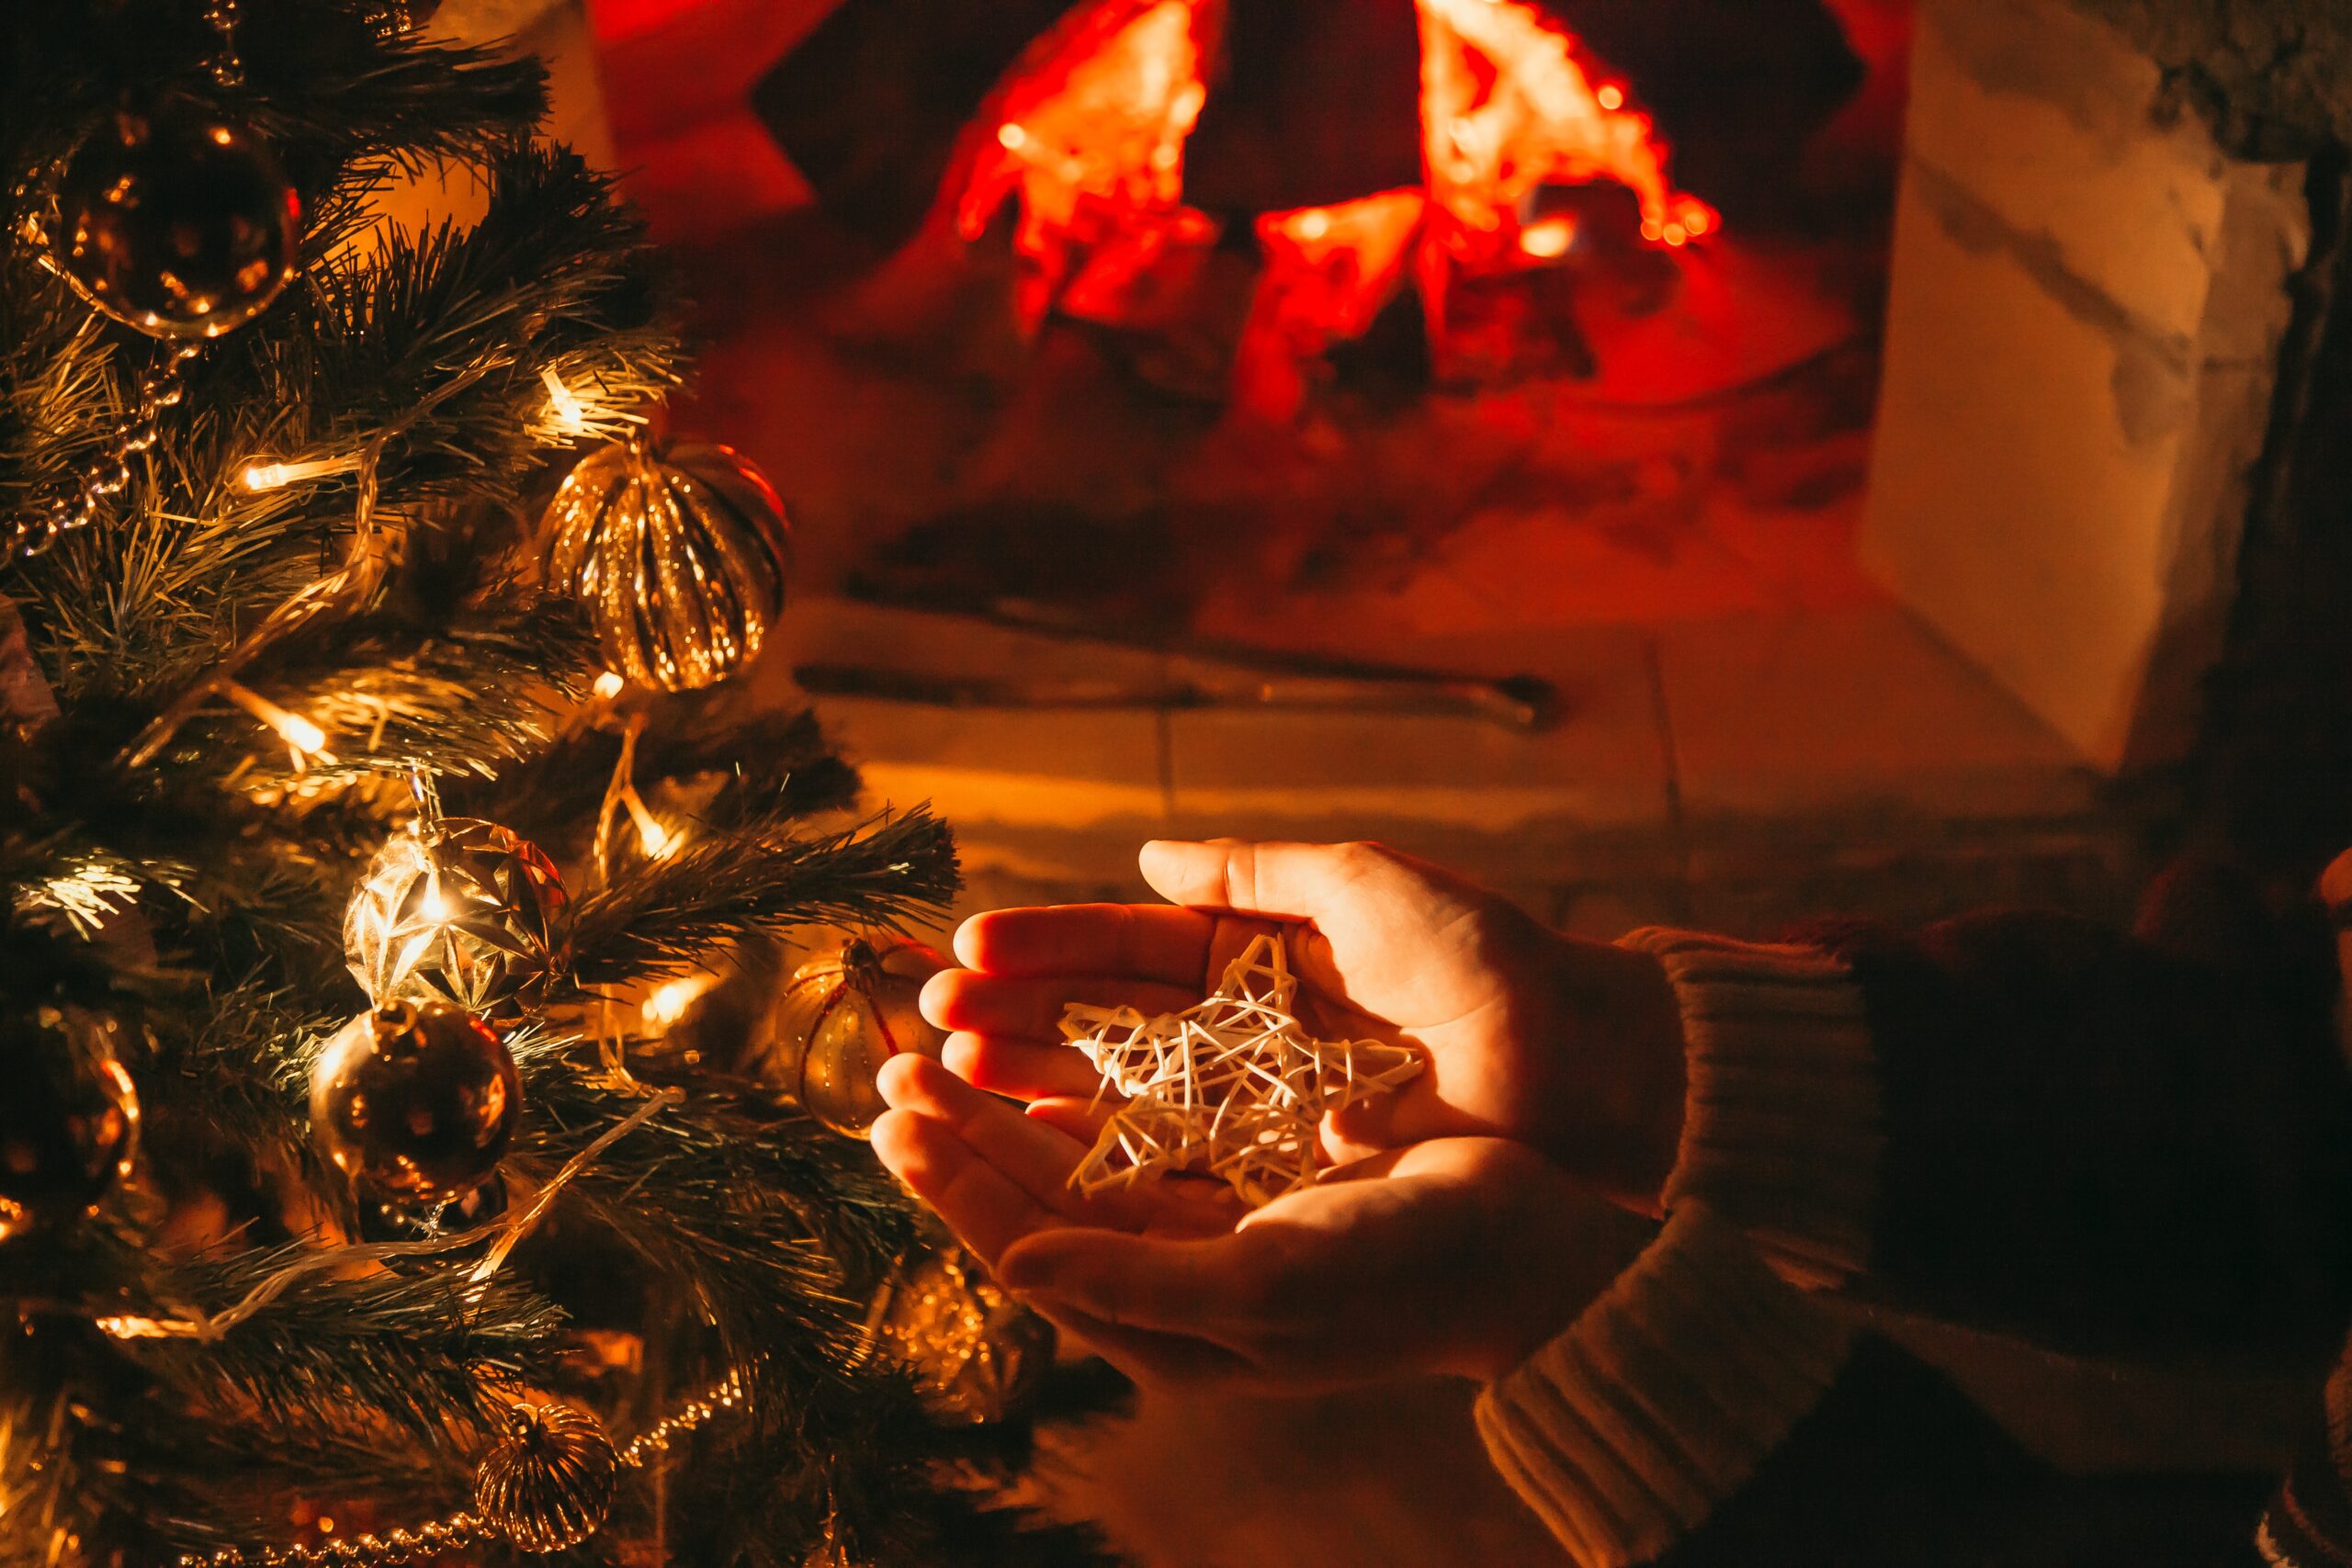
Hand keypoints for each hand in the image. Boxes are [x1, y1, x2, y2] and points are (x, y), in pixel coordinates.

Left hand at [871, 1054, 1652, 1388]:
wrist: (1522, 1250)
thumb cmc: (1400, 1273)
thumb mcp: (1267, 1285)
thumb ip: (1136, 1278)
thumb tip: (1022, 1261)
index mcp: (1170, 1322)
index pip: (1033, 1247)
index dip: (958, 1186)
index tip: (894, 1119)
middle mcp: (1176, 1278)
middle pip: (1041, 1200)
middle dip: (965, 1139)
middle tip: (891, 1072)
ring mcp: (1211, 1227)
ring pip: (1080, 1162)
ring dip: (1011, 1110)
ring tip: (943, 1052)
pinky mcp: (1249, 1180)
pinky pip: (1141, 1139)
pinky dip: (1088, 1100)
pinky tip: (1046, 1067)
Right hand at [920, 839, 1688, 1206]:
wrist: (1574, 1065)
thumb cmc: (1479, 960)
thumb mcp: (1366, 885)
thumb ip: (1255, 871)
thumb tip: (1148, 856)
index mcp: (1262, 950)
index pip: (1130, 944)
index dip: (1048, 947)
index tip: (968, 950)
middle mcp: (1244, 1026)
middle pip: (1106, 1021)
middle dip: (1017, 1019)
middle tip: (928, 1021)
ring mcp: (1256, 1101)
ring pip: (1123, 1090)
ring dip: (1036, 1083)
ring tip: (953, 1078)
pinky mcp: (1279, 1166)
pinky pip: (1175, 1157)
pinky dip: (1100, 1152)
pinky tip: (1032, 1146)